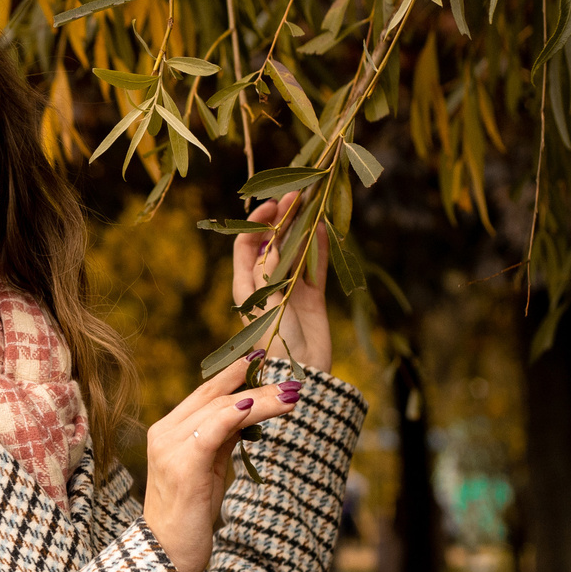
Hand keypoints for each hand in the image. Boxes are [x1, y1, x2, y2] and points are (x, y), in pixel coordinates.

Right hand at [141, 356, 301, 571]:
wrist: (169, 554)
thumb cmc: (191, 514)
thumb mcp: (210, 469)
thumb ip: (222, 439)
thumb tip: (247, 413)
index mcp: (168, 431)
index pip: (204, 393)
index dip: (232, 373)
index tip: (261, 358)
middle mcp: (164, 433)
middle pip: (214, 397)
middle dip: (255, 383)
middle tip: (290, 378)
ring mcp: (170, 448)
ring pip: (220, 409)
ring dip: (260, 399)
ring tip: (291, 395)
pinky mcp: (182, 465)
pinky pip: (212, 430)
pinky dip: (236, 414)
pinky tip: (255, 406)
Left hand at [233, 194, 332, 372]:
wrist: (302, 376)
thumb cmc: (275, 345)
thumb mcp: (267, 307)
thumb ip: (268, 275)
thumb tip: (271, 245)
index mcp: (246, 285)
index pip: (246, 244)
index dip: (257, 222)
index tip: (272, 205)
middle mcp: (267, 284)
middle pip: (273, 242)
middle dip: (282, 218)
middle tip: (297, 195)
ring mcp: (291, 289)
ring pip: (296, 250)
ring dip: (302, 228)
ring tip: (313, 203)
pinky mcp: (312, 297)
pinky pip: (316, 266)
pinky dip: (320, 247)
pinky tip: (324, 228)